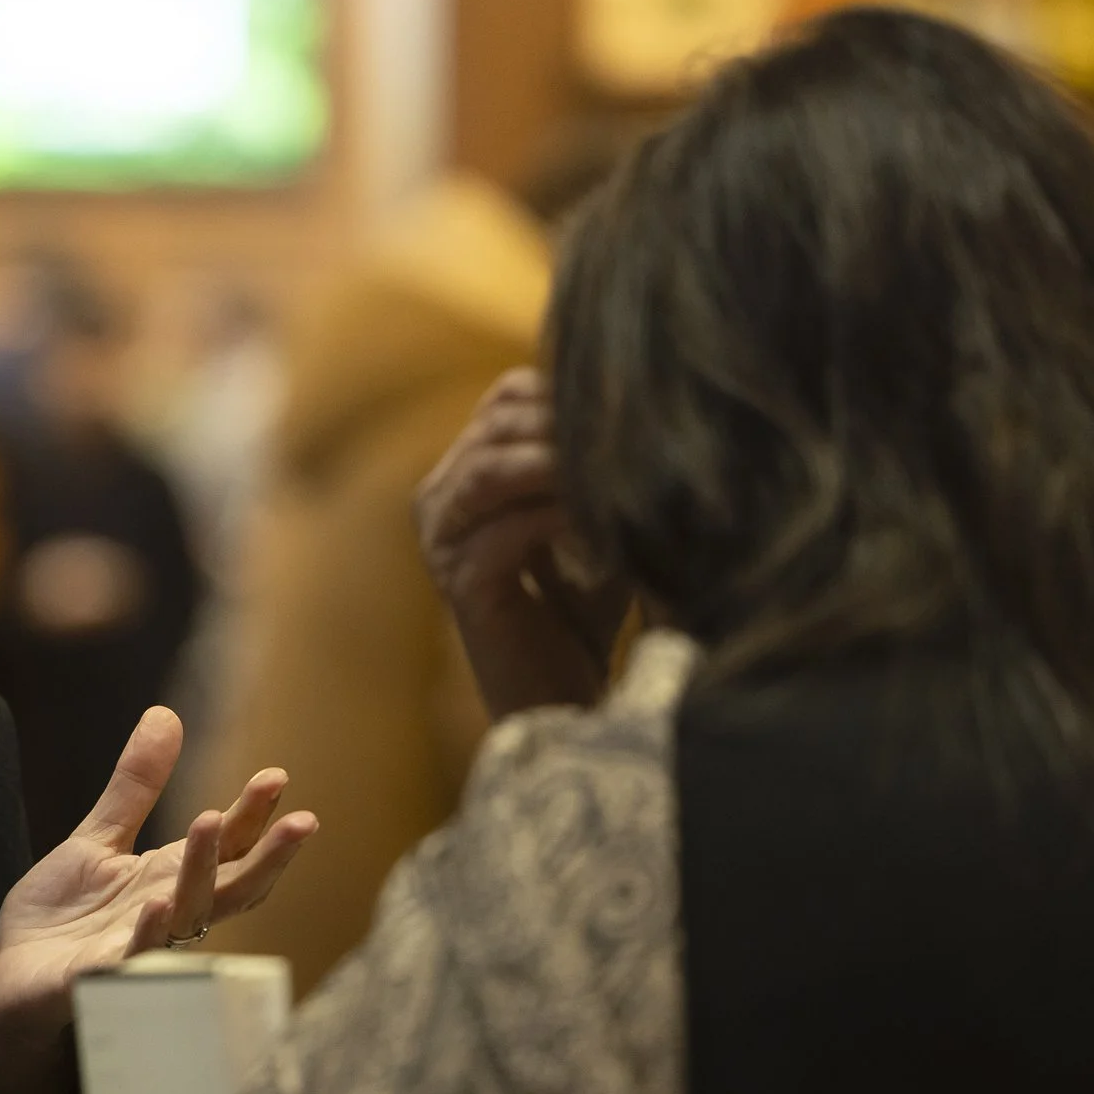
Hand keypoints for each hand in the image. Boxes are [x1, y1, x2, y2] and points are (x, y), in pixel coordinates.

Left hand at [0, 708, 317, 1093]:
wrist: (10, 981)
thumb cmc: (62, 920)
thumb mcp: (97, 840)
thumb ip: (135, 787)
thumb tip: (166, 713)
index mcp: (170, 880)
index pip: (227, 847)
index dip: (253, 815)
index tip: (278, 776)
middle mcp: (167, 916)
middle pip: (231, 888)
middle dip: (267, 855)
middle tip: (302, 820)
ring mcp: (137, 951)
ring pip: (186, 916)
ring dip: (203, 872)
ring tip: (210, 821)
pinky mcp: (97, 980)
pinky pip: (131, 960)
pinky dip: (149, 934)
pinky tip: (158, 903)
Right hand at [414, 366, 628, 719]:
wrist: (563, 699)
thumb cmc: (584, 607)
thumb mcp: (593, 518)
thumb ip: (598, 464)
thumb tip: (654, 400)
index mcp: (463, 473)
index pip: (506, 397)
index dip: (566, 394)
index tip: (638, 407)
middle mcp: (439, 499)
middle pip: (497, 425)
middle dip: (568, 425)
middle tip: (639, 433)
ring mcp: (441, 542)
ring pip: (492, 470)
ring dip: (561, 464)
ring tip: (623, 469)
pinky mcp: (460, 586)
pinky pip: (508, 531)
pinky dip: (562, 518)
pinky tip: (612, 524)